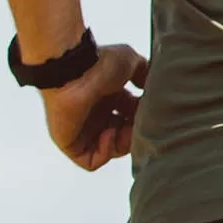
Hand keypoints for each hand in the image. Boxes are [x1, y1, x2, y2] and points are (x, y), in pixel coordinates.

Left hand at [40, 43, 149, 170]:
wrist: (75, 70)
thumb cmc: (100, 64)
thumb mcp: (131, 61)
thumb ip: (143, 74)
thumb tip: (148, 89)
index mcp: (109, 98)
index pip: (132, 118)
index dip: (143, 118)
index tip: (150, 113)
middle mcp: (98, 115)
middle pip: (124, 136)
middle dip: (135, 133)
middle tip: (140, 124)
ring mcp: (84, 131)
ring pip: (111, 150)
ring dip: (123, 143)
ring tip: (123, 128)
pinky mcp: (71, 144)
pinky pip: (91, 161)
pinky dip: (105, 151)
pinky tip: (108, 133)